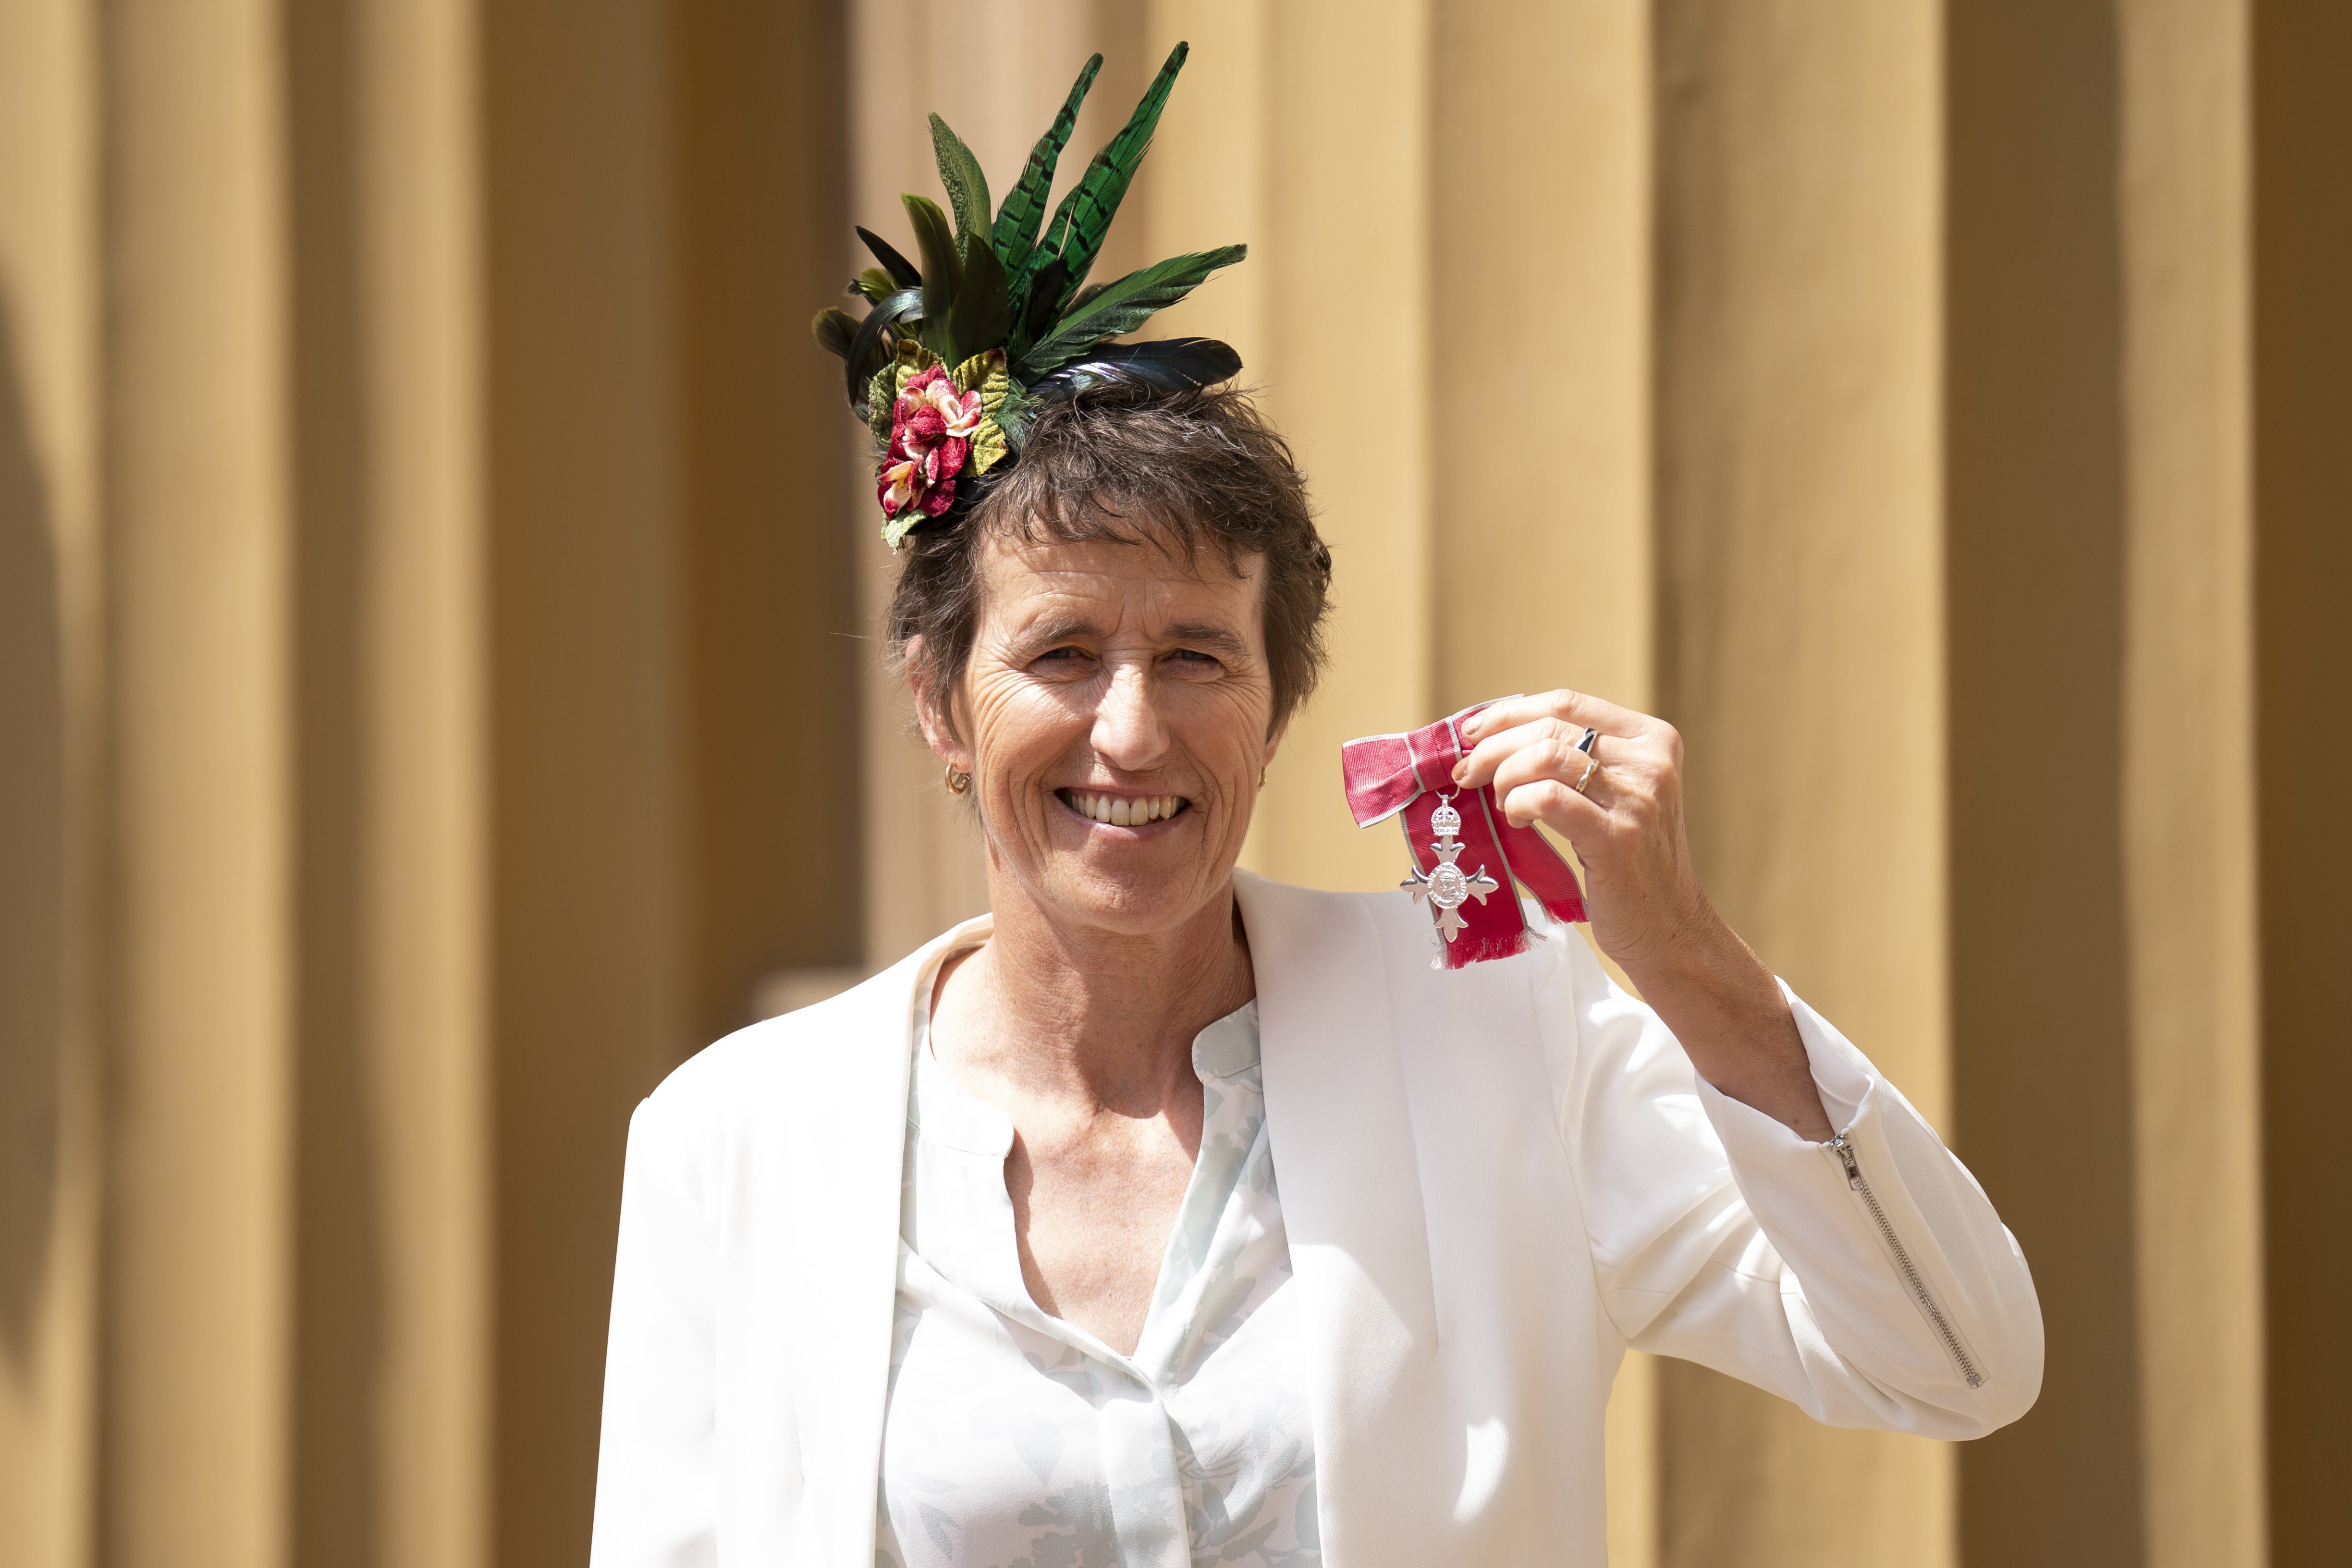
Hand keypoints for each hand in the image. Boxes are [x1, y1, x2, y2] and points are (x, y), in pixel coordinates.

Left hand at [1454, 690, 1832, 1140]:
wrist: (1669, 929)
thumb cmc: (1630, 865)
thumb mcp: (1615, 798)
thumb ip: (1575, 762)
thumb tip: (1491, 737)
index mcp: (1652, 738)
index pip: (1566, 703)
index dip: (1508, 713)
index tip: (1472, 732)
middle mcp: (1652, 761)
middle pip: (1551, 725)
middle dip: (1493, 745)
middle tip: (1466, 773)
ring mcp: (1639, 798)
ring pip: (1545, 755)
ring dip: (1502, 774)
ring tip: (1496, 801)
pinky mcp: (1619, 838)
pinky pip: (1549, 798)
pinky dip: (1519, 802)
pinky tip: (1514, 818)